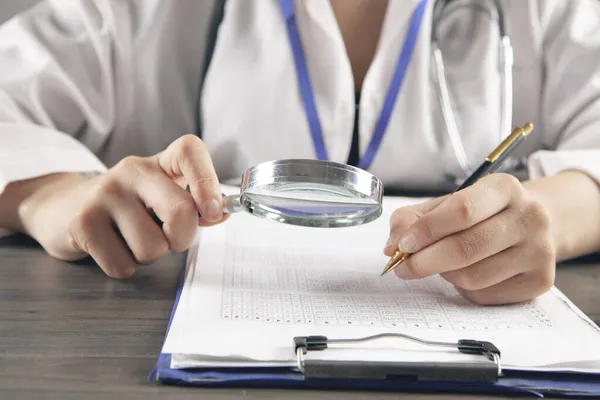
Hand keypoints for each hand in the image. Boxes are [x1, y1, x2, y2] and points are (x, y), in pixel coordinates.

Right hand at [18, 135, 227, 277]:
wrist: (67, 207)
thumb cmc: (130, 207)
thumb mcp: (163, 196)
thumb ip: (195, 205)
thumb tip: (223, 213)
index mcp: (159, 162)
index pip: (190, 150)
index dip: (208, 181)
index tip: (213, 211)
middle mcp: (132, 170)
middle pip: (180, 213)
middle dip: (182, 239)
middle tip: (170, 238)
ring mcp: (105, 194)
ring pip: (152, 248)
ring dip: (150, 255)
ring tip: (134, 239)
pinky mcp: (83, 222)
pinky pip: (123, 265)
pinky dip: (125, 266)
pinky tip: (114, 247)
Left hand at [384, 173, 555, 304]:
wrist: (528, 224)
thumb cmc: (481, 214)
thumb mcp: (447, 204)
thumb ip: (413, 219)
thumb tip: (392, 246)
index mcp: (504, 188)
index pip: (462, 211)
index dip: (426, 231)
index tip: (403, 245)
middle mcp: (529, 217)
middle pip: (466, 248)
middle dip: (425, 261)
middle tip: (404, 267)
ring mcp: (540, 251)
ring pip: (473, 277)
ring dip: (445, 275)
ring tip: (443, 264)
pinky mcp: (540, 281)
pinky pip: (485, 296)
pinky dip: (464, 289)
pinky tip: (467, 273)